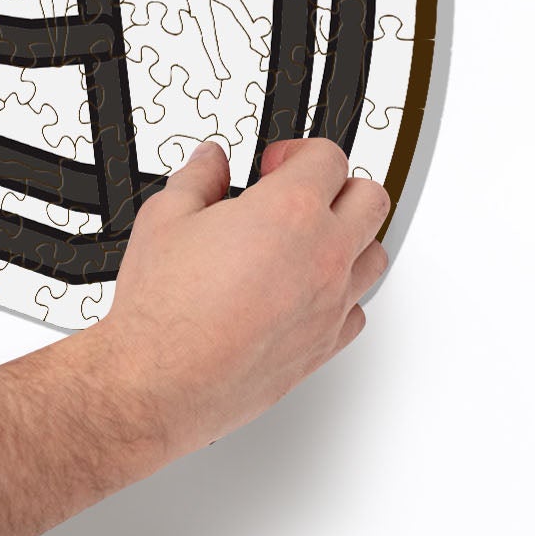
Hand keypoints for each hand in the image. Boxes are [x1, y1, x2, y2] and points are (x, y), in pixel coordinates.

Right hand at [75, 137, 390, 466]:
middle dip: (338, 187)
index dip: (298, 153)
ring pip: (375, 254)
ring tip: (309, 243)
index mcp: (289, 210)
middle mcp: (323, 254)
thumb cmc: (162, 310)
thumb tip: (210, 163)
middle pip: (370, 199)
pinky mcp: (326, 344)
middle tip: (300, 195)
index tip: (275, 165)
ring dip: (349, 239)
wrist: (159, 381)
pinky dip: (341, 295)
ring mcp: (331, 302)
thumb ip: (196, 179)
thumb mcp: (164, 220)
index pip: (328, 158)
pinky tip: (305, 293)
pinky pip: (358, 309)